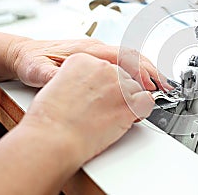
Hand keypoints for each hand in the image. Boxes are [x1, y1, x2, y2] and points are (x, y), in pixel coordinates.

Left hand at [7, 37, 171, 89]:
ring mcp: (99, 51)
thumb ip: (51, 76)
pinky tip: (142, 82)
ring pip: (131, 56)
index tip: (151, 85)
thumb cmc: (32, 61)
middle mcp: (97, 48)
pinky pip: (125, 61)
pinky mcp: (98, 57)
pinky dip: (138, 70)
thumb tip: (64, 81)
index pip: (122, 57)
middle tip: (166, 86)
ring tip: (160, 85)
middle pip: (132, 55)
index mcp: (88, 50)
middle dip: (152, 70)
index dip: (139, 71)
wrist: (26, 53)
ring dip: (148, 69)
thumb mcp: (36, 70)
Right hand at [22, 53, 154, 161]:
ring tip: (110, 117)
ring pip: (136, 89)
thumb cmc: (50, 119)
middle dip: (119, 93)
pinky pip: (147, 101)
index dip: (107, 84)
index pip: (108, 67)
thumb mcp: (59, 85)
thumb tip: (94, 88)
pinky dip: (142, 110)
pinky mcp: (130, 103)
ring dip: (129, 103)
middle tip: (106, 109)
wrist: (53, 137)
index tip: (102, 95)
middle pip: (124, 77)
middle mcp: (103, 67)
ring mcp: (119, 84)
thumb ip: (80, 79)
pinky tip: (129, 118)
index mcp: (84, 59)